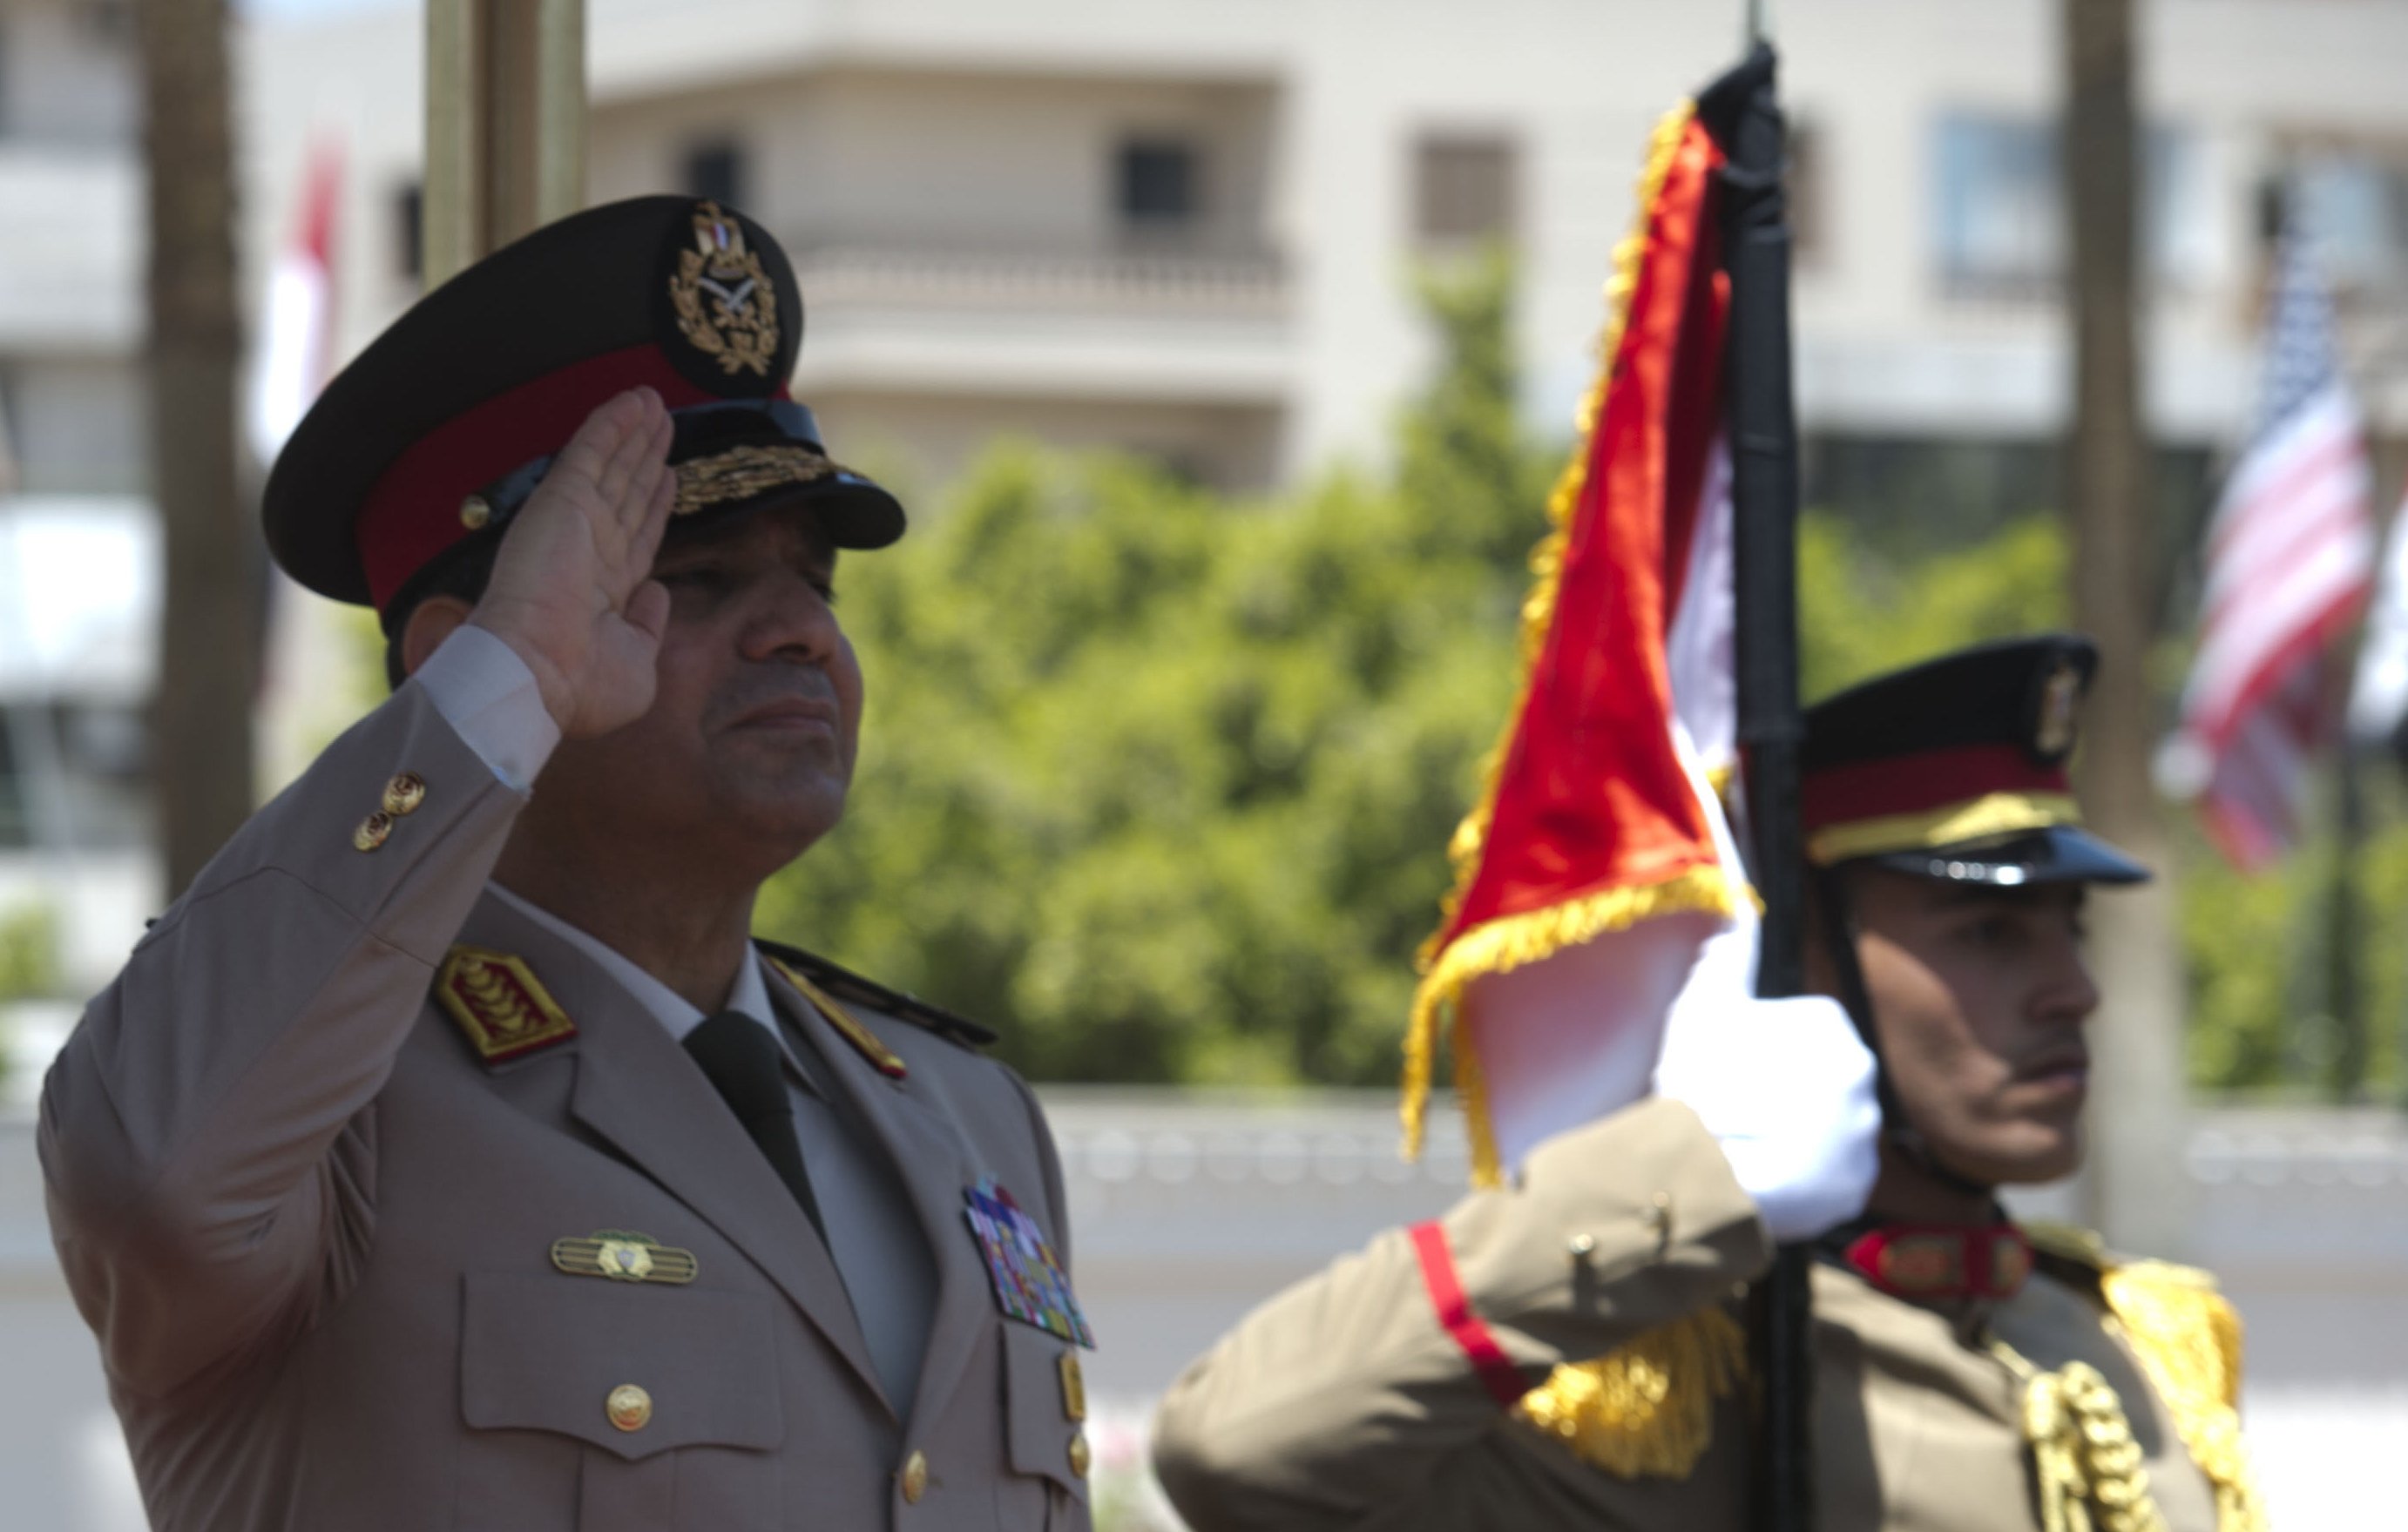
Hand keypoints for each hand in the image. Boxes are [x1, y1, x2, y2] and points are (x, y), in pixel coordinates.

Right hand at [469, 389, 677, 737]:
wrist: (534, 676)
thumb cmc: (581, 686)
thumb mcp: (637, 664)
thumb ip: (651, 625)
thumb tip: (658, 591)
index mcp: (606, 593)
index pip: (637, 537)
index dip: (655, 504)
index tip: (669, 476)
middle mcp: (592, 552)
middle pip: (628, 494)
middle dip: (645, 458)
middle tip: (663, 424)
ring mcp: (577, 524)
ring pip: (613, 466)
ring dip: (633, 432)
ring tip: (653, 401)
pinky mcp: (562, 503)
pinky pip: (591, 453)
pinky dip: (610, 425)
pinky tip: (631, 401)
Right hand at [1652, 934, 1881, 1241]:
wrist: (1702, 1168)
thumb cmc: (1701, 1078)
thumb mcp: (1703, 1003)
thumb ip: (1727, 953)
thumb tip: (1738, 906)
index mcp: (1832, 1028)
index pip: (1805, 1028)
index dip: (1765, 1046)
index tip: (1734, 1065)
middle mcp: (1864, 1080)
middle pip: (1822, 1078)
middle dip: (1790, 1088)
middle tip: (1739, 1105)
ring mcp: (1864, 1139)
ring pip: (1830, 1128)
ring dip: (1800, 1133)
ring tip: (1749, 1144)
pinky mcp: (1855, 1191)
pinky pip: (1832, 1177)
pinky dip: (1806, 1178)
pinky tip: (1765, 1174)